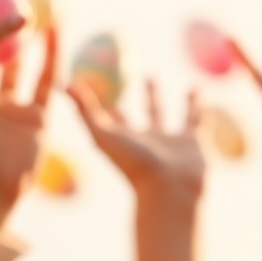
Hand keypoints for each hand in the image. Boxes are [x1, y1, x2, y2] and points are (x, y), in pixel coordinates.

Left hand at [68, 79, 206, 206]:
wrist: (171, 190)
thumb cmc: (134, 165)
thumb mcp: (104, 134)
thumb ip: (85, 110)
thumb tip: (63, 82)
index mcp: (126, 139)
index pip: (112, 113)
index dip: (104, 95)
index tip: (97, 73)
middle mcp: (148, 139)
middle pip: (142, 112)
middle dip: (137, 94)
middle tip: (135, 71)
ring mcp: (172, 141)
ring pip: (167, 114)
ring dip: (163, 98)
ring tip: (160, 78)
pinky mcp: (194, 141)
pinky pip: (197, 119)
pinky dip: (197, 105)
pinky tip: (198, 90)